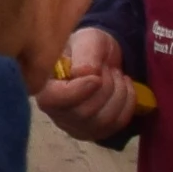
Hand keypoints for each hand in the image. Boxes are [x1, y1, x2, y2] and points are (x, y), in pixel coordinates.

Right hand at [37, 25, 139, 142]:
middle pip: (84, 112)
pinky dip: (128, 103)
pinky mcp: (95, 132)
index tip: (96, 76)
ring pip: (103, 121)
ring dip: (119, 94)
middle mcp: (55, 112)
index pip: (52, 100)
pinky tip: (125, 87)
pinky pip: (117, 125)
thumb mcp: (87, 39)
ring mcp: (75, 126)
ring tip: (117, 76)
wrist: (101, 58)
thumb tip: (86, 74)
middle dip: (105, 87)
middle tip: (108, 68)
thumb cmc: (87, 47)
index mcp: (44, 86)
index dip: (78, 91)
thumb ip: (85, 54)